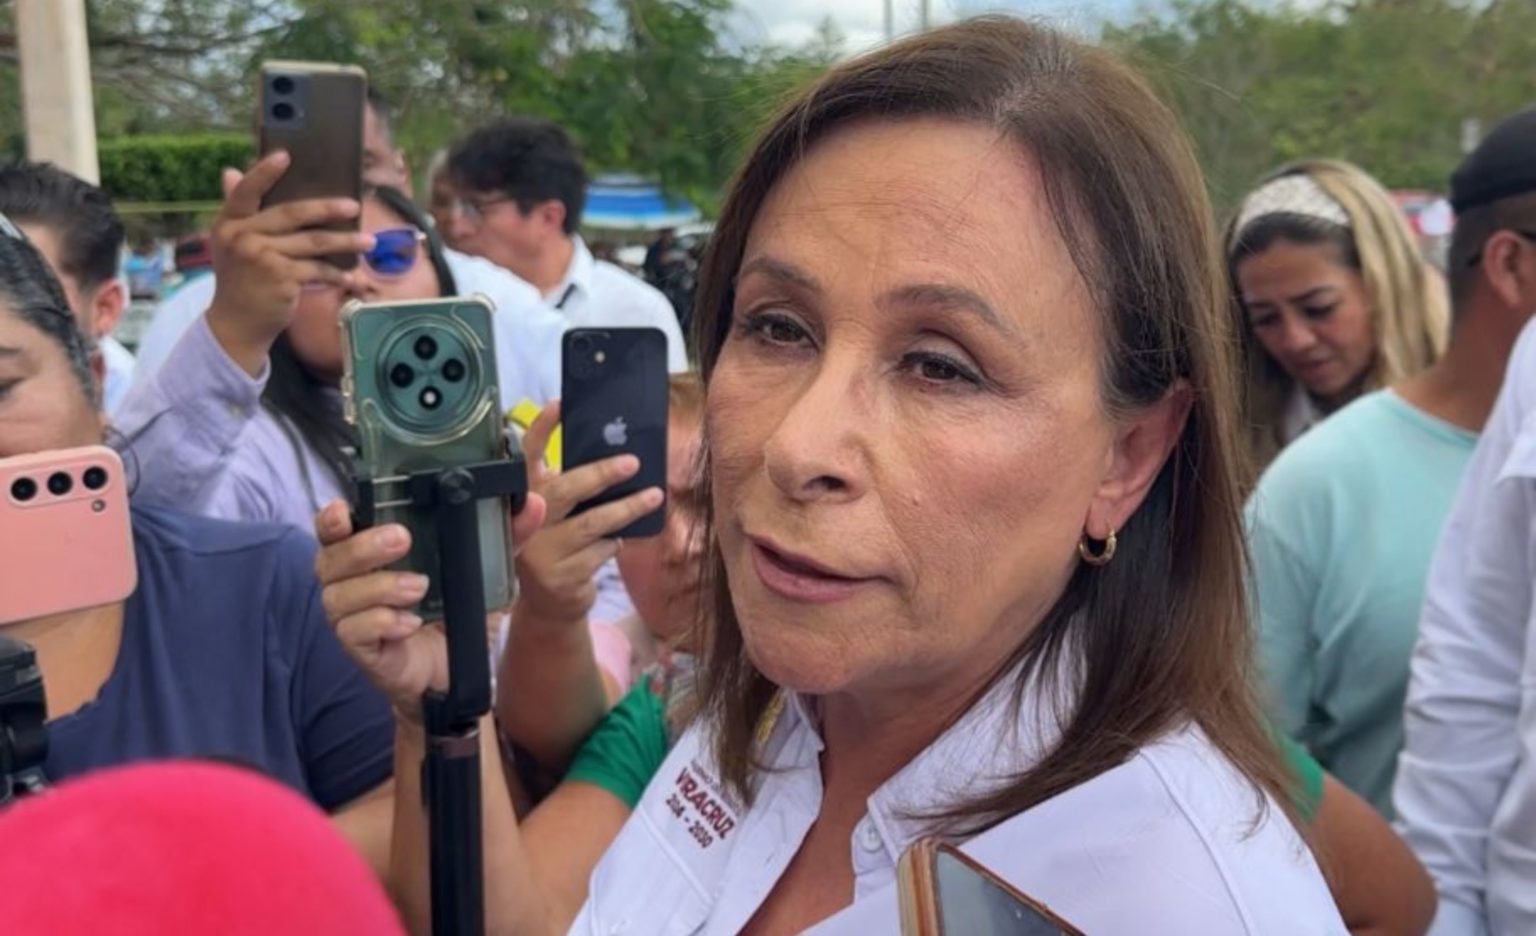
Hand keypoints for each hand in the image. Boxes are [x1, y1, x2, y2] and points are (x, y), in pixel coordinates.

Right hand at [205, 151, 373, 375]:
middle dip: (326, 209)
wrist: (236, 324)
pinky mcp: (282, 278)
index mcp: (229, 223)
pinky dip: (337, 274)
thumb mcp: (232, 245)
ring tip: (368, 242)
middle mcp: (242, 237)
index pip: (246, 191)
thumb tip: (231, 171)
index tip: (285, 155)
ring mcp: (262, 257)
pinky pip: (318, 270)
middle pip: (291, 214)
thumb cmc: (241, 281)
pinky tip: (351, 277)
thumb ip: (239, 211)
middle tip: (353, 205)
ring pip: (313, 243)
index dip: (264, 172)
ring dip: (345, 242)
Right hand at [315, 495, 547, 720]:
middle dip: (362, 546)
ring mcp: (353, 619)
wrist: (456, 670)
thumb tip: (531, 503)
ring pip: (339, 596)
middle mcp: (353, 584)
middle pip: (330, 559)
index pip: (335, 530)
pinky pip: (354, 632)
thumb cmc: (455, 611)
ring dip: (378, 586)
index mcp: (371, 555)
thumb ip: (505, 535)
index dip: (332, 519)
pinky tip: (409, 622)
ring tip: (418, 586)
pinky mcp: (362, 650)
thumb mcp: (483, 569)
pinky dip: (381, 622)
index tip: (344, 510)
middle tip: (402, 540)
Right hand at [514, 403, 663, 628]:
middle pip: (564, 490)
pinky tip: (616, 541)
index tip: (560, 405)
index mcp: (523, 496)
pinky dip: (614, 543)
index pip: (525, 456)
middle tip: (632, 463)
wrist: (551, 602)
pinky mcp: (559, 576)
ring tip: (654, 496)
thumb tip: (620, 453)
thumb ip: (572, 487)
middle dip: (600, 474)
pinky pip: (600, 551)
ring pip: (591, 523)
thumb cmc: (562, 542)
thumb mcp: (559, 512)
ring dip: (627, 509)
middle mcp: (525, 521)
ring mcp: (539, 551)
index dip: (541, 430)